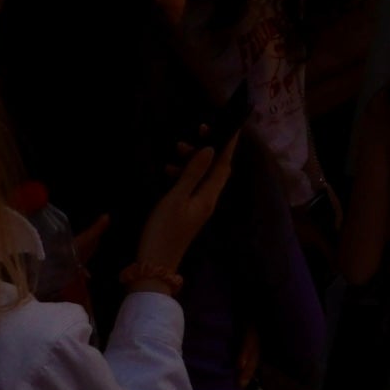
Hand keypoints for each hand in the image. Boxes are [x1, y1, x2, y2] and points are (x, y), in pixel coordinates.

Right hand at [132, 133, 238, 277]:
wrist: (155, 264)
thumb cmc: (164, 230)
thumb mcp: (176, 198)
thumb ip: (192, 173)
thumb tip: (210, 149)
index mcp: (210, 196)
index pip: (224, 165)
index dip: (230, 144)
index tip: (234, 125)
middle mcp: (208, 200)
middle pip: (215, 168)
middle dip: (209, 147)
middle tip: (199, 129)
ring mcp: (198, 206)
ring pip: (201, 176)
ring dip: (193, 159)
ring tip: (177, 146)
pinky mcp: (187, 211)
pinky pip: (191, 185)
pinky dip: (183, 174)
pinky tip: (169, 169)